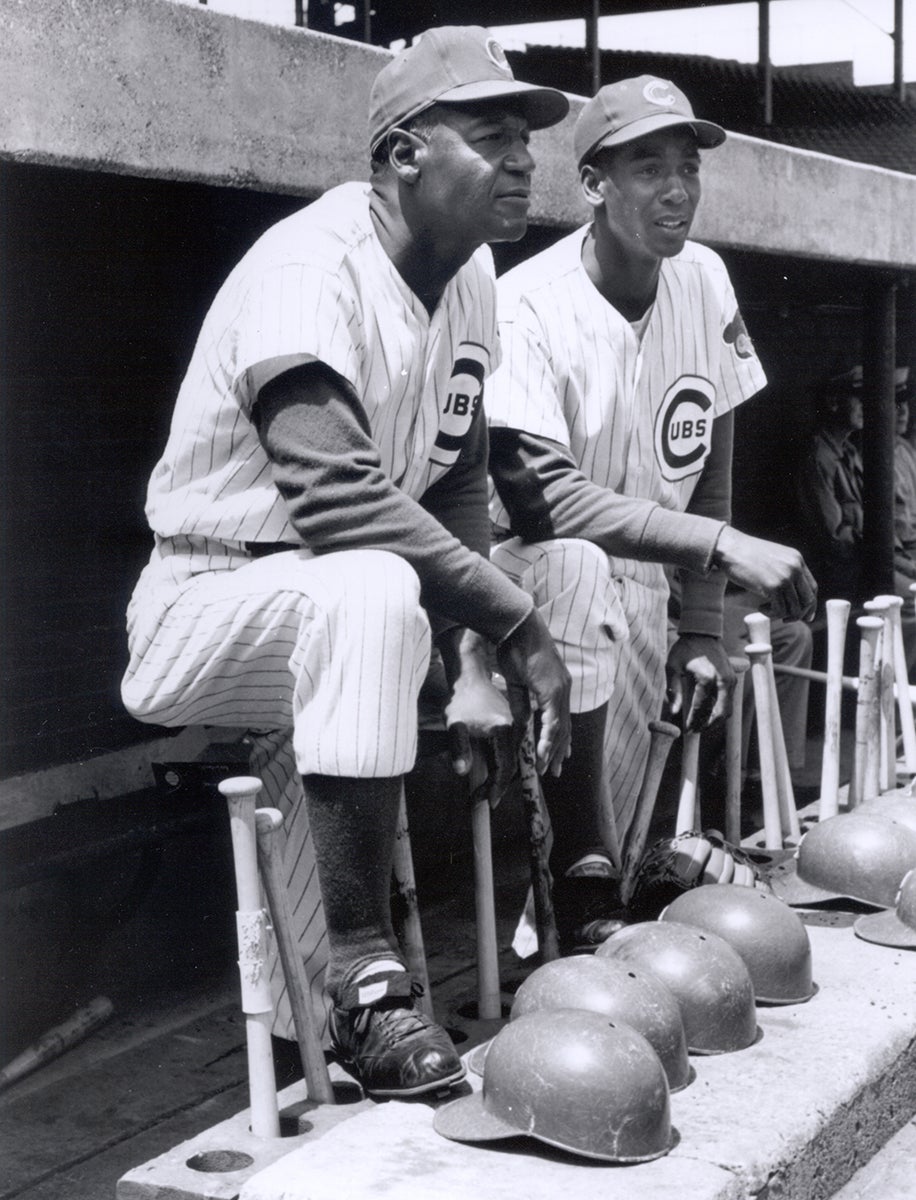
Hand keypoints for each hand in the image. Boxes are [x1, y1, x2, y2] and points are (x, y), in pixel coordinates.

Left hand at [444, 674, 517, 807]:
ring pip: (514, 761)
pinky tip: (490, 776)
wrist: (469, 680)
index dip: (498, 787)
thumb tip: (461, 771)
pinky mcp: (513, 729)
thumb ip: (459, 747)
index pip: (506, 767)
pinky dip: (503, 766)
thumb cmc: (460, 701)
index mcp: (504, 730)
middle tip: (479, 799)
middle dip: (498, 786)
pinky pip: (512, 752)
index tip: (488, 802)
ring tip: (482, 791)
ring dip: (500, 778)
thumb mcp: (455, 724)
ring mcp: (516, 729)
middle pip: (513, 767)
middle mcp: (515, 730)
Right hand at [496, 608, 570, 776]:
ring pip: (561, 728)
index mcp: (556, 686)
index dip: (558, 739)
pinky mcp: (552, 690)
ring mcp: (560, 689)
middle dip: (559, 751)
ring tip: (547, 768)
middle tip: (554, 770)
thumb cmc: (514, 647)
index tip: (556, 755)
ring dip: (553, 750)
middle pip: (564, 727)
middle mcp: (563, 689)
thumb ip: (522, 704)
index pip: (561, 719)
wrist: (516, 627)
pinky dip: (548, 739)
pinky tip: (544, 753)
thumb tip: (522, 724)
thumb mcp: (517, 682)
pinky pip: (553, 721)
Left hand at [666, 635, 734, 731]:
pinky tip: (708, 713)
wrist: (702, 632)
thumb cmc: (685, 649)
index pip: (700, 707)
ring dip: (715, 719)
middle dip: (708, 725)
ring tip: (701, 724)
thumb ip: (673, 690)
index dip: (693, 721)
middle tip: (695, 730)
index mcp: (706, 678)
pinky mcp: (732, 678)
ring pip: (727, 709)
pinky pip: (729, 700)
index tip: (686, 730)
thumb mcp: (673, 667)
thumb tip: (674, 712)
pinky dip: (720, 709)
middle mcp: (722, 680)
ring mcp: (730, 680)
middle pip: (720, 713)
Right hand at [714, 527, 816, 621]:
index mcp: (797, 559)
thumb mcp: (774, 558)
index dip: (810, 605)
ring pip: (795, 609)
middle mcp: (795, 568)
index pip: (812, 588)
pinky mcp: (773, 586)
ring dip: (781, 615)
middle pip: (808, 600)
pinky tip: (760, 607)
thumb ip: (786, 570)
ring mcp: (785, 577)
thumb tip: (791, 593)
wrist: (730, 548)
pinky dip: (770, 614)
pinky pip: (780, 610)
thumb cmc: (746, 554)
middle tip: (785, 619)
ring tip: (766, 609)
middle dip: (799, 614)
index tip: (804, 615)